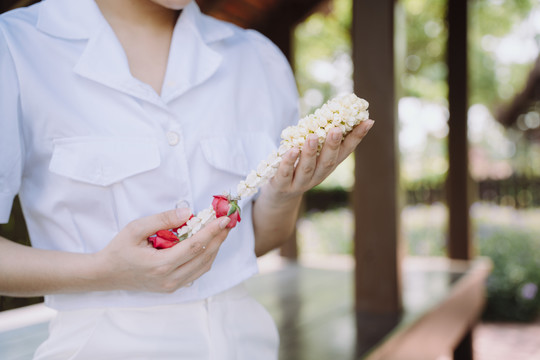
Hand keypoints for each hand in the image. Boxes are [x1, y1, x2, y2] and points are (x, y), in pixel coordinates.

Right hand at [96, 208, 230, 292]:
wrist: (106, 274)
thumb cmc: (119, 249)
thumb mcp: (136, 228)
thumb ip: (163, 219)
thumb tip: (188, 213)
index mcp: (161, 265)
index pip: (194, 246)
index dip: (212, 232)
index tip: (224, 219)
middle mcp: (170, 279)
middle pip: (204, 257)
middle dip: (218, 238)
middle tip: (228, 221)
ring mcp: (172, 286)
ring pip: (204, 266)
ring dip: (215, 248)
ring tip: (221, 230)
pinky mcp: (173, 287)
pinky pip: (197, 272)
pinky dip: (206, 257)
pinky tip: (208, 243)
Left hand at [267, 119, 373, 201]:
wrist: (280, 196)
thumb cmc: (298, 168)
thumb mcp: (312, 156)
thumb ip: (320, 138)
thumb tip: (333, 113)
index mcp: (327, 166)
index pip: (345, 151)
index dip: (357, 137)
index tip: (368, 121)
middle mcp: (317, 176)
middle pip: (328, 161)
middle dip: (333, 145)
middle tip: (336, 129)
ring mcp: (300, 183)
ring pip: (307, 168)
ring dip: (311, 152)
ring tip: (312, 137)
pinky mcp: (282, 186)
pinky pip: (285, 174)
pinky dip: (289, 162)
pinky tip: (291, 150)